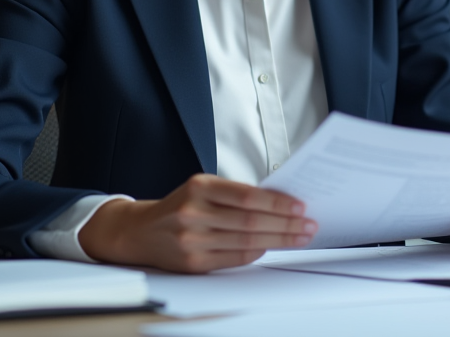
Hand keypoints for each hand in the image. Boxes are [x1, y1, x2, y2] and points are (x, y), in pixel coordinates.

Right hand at [79, 174, 316, 272]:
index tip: (300, 206)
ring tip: (300, 236)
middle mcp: (194, 213)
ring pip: (246, 241)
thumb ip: (234, 194)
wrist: (139, 231)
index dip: (278, 202)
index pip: (248, 196)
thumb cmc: (179, 206)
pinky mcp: (193, 263)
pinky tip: (271, 246)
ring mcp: (192, 240)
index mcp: (199, 187)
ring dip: (278, 240)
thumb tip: (279, 203)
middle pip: (251, 221)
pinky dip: (256, 252)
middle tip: (309, 224)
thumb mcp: (201, 188)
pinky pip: (234, 258)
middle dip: (286, 224)